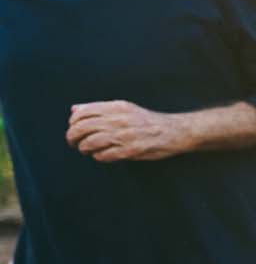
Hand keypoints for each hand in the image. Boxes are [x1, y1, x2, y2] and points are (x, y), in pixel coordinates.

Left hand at [67, 101, 189, 161]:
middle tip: (73, 142)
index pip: (82, 113)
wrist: (174, 131)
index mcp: (116, 107)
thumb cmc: (148, 121)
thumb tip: (75, 110)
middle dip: (72, 137)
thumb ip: (99, 108)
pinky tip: (102, 154)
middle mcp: (118, 120)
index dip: (73, 122)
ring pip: (89, 143)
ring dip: (83, 148)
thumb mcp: (124, 109)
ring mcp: (124, 136)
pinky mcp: (129, 150)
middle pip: (81, 128)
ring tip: (86, 150)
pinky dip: (98, 156)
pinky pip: (103, 155)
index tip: (73, 128)